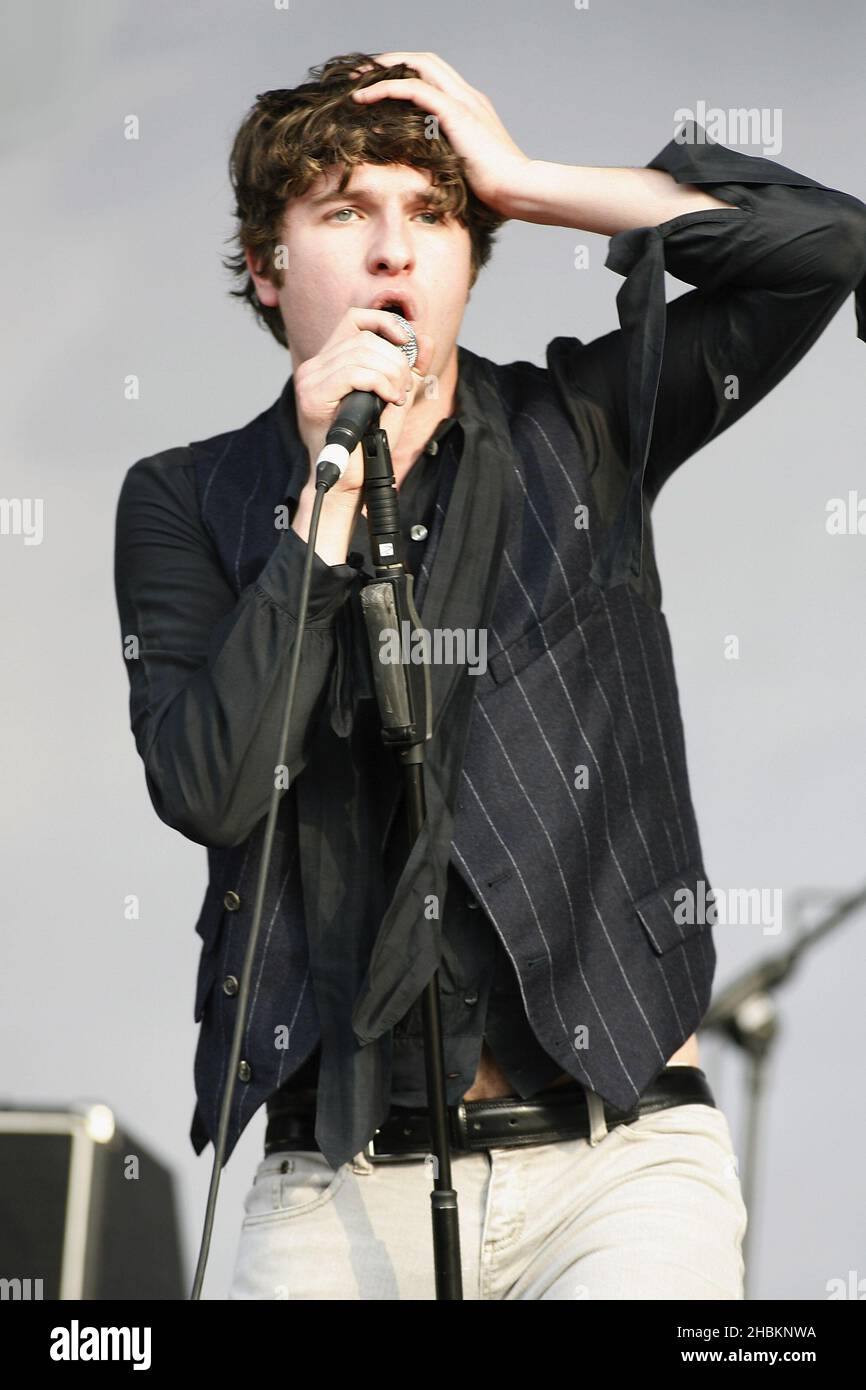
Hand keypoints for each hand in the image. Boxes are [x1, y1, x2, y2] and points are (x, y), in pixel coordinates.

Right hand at [293, 306, 434, 499]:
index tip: (407, 342)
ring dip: (391, 373)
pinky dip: (380, 382)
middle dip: (396, 359)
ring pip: (361, 352)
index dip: (385, 322)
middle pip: (364, 337)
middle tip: (404, 388)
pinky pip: (353, 372)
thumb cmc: (367, 444)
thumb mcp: (395, 399)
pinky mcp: (312, 396)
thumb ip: (410, 370)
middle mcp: (315, 366)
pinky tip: (390, 399)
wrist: (349, 480)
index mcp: (330, 362)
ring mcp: (310, 380)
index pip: (355, 318)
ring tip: (398, 397)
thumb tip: (426, 340)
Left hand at [350, 51, 530, 217]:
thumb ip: (449, 164)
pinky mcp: (455, 112)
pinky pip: (413, 88)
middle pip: (424, 61)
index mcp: (471, 108)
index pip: (434, 76)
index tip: (380, 87)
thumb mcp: (466, 172)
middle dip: (391, 62)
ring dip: (384, 68)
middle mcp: (467, 96)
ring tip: (356, 80)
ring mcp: (463, 101)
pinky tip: (363, 97)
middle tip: (362, 75)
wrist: (519, 190)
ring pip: (417, 65)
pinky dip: (385, 88)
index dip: (406, 75)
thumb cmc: (498, 192)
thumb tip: (429, 180)